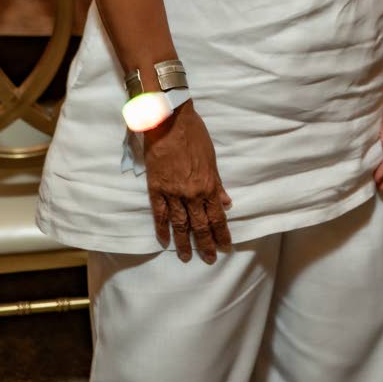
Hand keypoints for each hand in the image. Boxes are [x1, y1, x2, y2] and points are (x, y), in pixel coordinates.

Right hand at [143, 101, 231, 262]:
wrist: (169, 122)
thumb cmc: (195, 136)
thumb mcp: (211, 159)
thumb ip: (218, 183)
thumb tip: (226, 203)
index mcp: (208, 185)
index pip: (216, 216)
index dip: (221, 233)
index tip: (225, 246)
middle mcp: (191, 194)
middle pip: (199, 225)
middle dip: (205, 243)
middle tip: (209, 259)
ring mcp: (173, 193)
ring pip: (179, 224)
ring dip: (184, 242)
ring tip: (186, 257)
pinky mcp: (156, 189)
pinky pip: (159, 214)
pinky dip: (162, 229)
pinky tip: (164, 240)